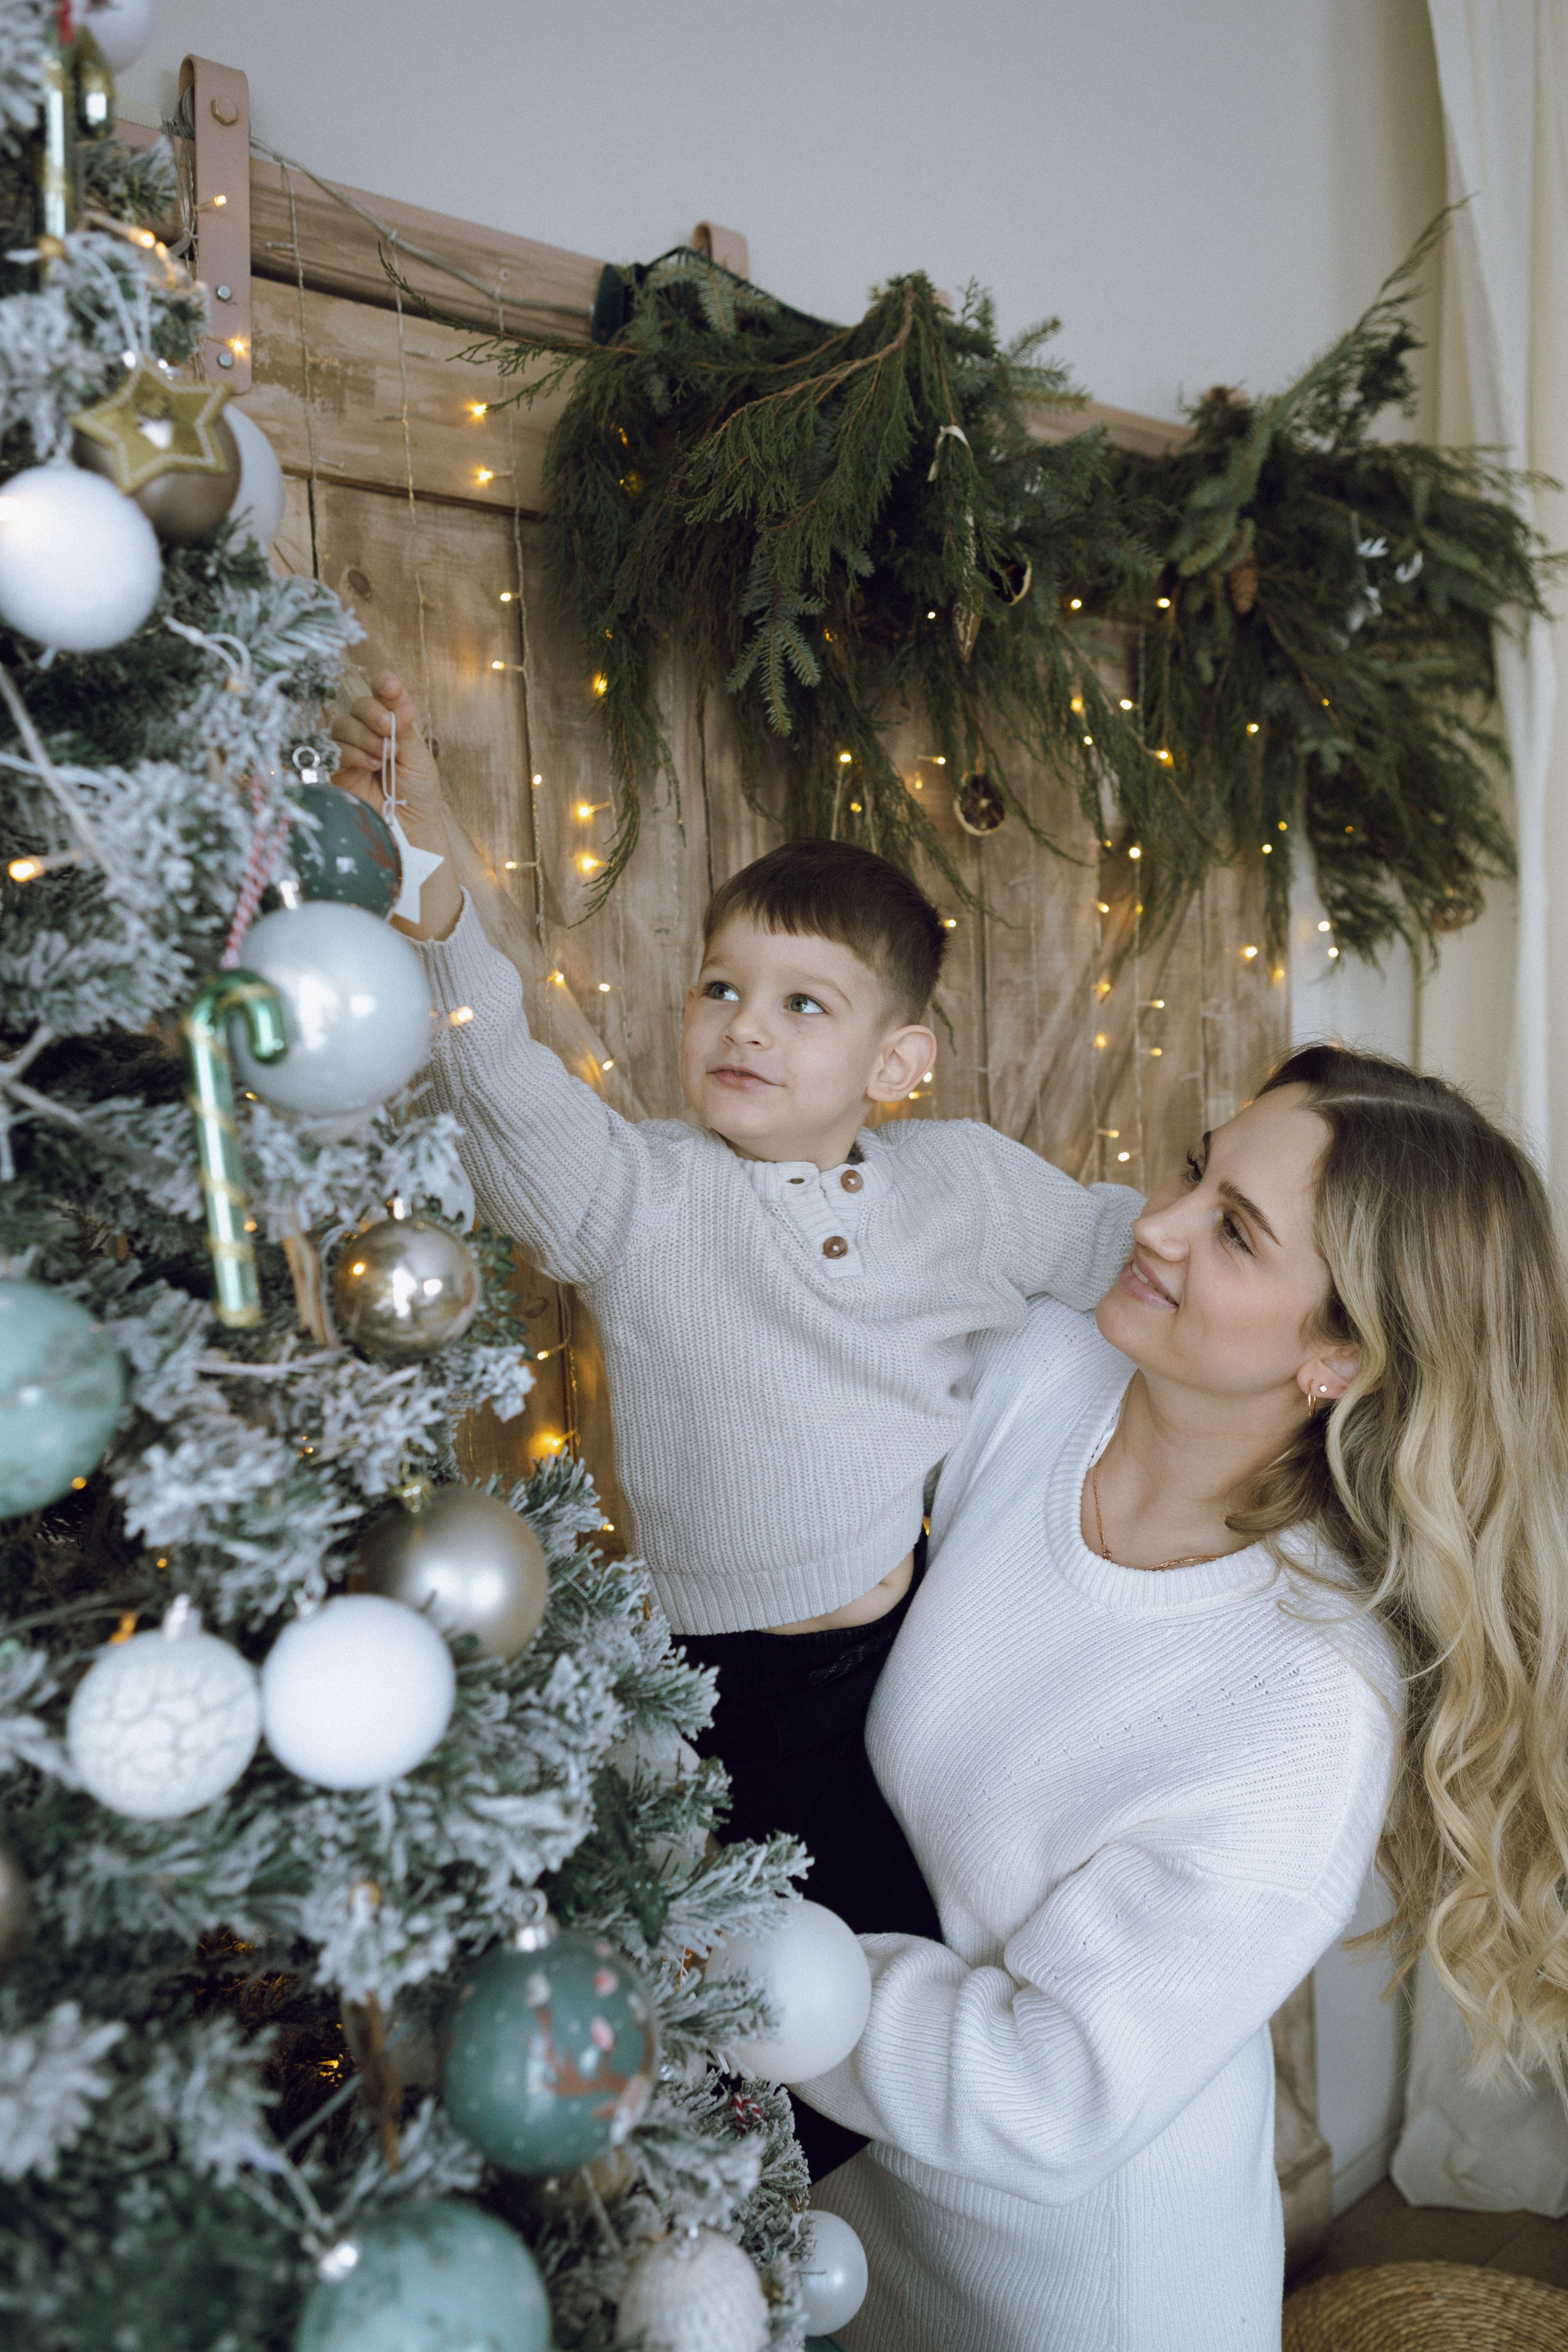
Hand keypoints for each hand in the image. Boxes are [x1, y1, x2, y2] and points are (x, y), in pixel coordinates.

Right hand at [330, 672, 444, 832]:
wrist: (411, 828)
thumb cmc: (418, 792)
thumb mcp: (417, 756)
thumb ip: (404, 728)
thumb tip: (397, 700)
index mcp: (392, 723)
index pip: (382, 694)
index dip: (384, 684)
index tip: (391, 687)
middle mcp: (368, 732)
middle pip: (359, 705)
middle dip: (374, 713)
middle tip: (390, 730)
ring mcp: (350, 750)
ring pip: (343, 725)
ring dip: (365, 736)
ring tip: (385, 756)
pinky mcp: (336, 770)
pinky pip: (335, 750)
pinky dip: (354, 753)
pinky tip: (371, 764)